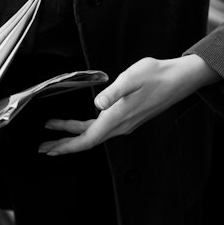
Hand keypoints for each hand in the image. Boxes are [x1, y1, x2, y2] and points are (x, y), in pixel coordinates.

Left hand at [38, 54, 218, 154]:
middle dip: (64, 145)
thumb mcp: (133, 77)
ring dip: (73, 136)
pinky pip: (102, 128)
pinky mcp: (128, 117)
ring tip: (54, 135)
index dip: (67, 146)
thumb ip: (114, 91)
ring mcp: (125, 123)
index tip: (50, 149)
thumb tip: (98, 104)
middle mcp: (121, 125)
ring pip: (93, 134)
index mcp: (118, 117)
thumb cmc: (157, 74)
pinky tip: (79, 124)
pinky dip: (85, 128)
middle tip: (43, 148)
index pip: (88, 139)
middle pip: (87, 140)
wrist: (180, 79)